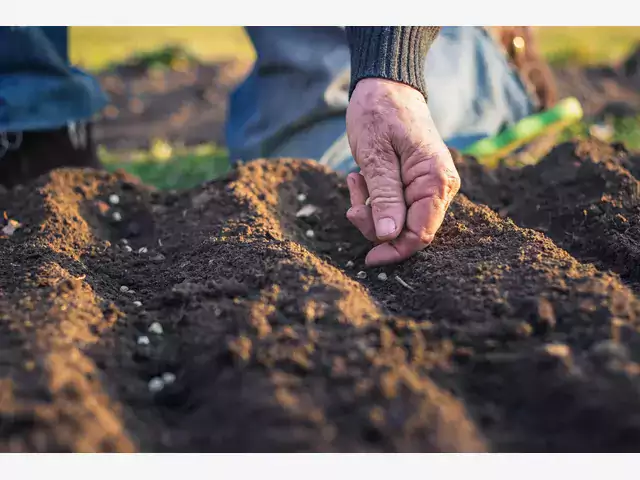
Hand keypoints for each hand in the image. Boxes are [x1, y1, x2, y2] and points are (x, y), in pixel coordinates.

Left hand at [345, 78, 460, 265]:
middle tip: (353, 205)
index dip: (395, 250)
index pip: (420, 233)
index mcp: (436, 181)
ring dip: (371, 210)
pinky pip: (393, 207)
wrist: (385, 85)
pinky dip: (373, 200)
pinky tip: (360, 179)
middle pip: (408, 231)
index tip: (368, 259)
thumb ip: (385, 197)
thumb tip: (389, 236)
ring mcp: (429, 187)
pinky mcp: (414, 185)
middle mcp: (440, 188)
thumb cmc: (380, 113)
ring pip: (398, 222)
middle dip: (376, 225)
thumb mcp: (376, 156)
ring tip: (355, 181)